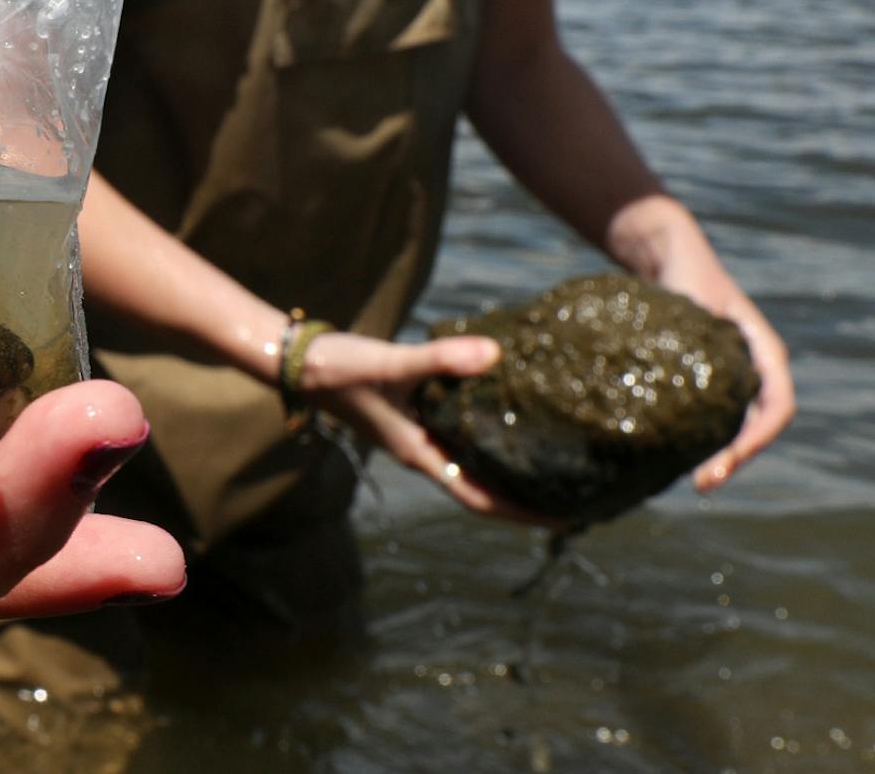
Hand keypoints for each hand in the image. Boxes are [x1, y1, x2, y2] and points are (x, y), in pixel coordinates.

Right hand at [297, 330, 558, 524]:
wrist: (300, 360)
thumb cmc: (341, 370)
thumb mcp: (392, 366)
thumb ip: (441, 359)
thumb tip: (496, 354)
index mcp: (419, 454)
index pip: (479, 498)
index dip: (521, 513)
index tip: (565, 519)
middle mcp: (422, 449)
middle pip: (481, 484)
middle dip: (524, 492)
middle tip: (575, 489)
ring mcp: (416, 431)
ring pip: (471, 457)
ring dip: (507, 463)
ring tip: (553, 456)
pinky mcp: (411, 409)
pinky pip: (459, 428)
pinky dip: (486, 428)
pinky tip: (507, 409)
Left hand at [653, 252, 793, 492]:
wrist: (667, 256)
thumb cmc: (683, 270)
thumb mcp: (690, 292)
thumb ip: (692, 321)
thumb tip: (681, 363)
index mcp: (764, 350)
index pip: (778, 405)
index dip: (758, 437)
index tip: (729, 460)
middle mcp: (755, 367)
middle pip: (759, 425)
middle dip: (736, 457)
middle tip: (702, 485)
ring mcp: (734, 376)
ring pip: (738, 426)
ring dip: (720, 456)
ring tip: (693, 482)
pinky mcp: (709, 381)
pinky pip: (716, 418)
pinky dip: (703, 440)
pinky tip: (677, 458)